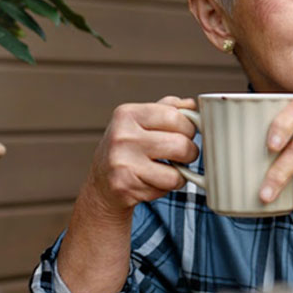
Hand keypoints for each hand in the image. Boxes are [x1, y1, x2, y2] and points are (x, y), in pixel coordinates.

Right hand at [80, 96, 198, 216]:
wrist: (100, 184)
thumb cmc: (127, 149)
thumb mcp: (140, 122)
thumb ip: (167, 110)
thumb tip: (191, 105)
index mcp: (127, 114)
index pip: (175, 116)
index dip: (189, 127)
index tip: (186, 134)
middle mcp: (122, 136)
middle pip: (181, 144)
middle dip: (190, 152)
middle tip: (182, 155)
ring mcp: (122, 162)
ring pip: (177, 171)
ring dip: (181, 173)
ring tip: (170, 169)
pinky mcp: (125, 185)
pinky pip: (166, 187)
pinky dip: (168, 187)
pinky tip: (155, 181)